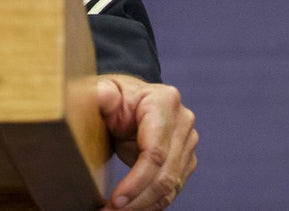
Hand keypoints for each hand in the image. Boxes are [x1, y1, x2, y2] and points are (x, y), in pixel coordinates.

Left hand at [96, 73, 197, 209]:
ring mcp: (188, 142)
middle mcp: (183, 122)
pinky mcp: (186, 160)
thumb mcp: (105, 90)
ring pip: (170, 187)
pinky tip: (132, 208)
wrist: (129, 100)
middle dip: (137, 199)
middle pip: (165, 174)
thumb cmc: (115, 96)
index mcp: (165, 101)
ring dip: (143, 205)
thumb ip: (101, 93)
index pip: (155, 152)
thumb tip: (101, 95)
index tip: (115, 200)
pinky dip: (151, 203)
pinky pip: (171, 190)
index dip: (136, 181)